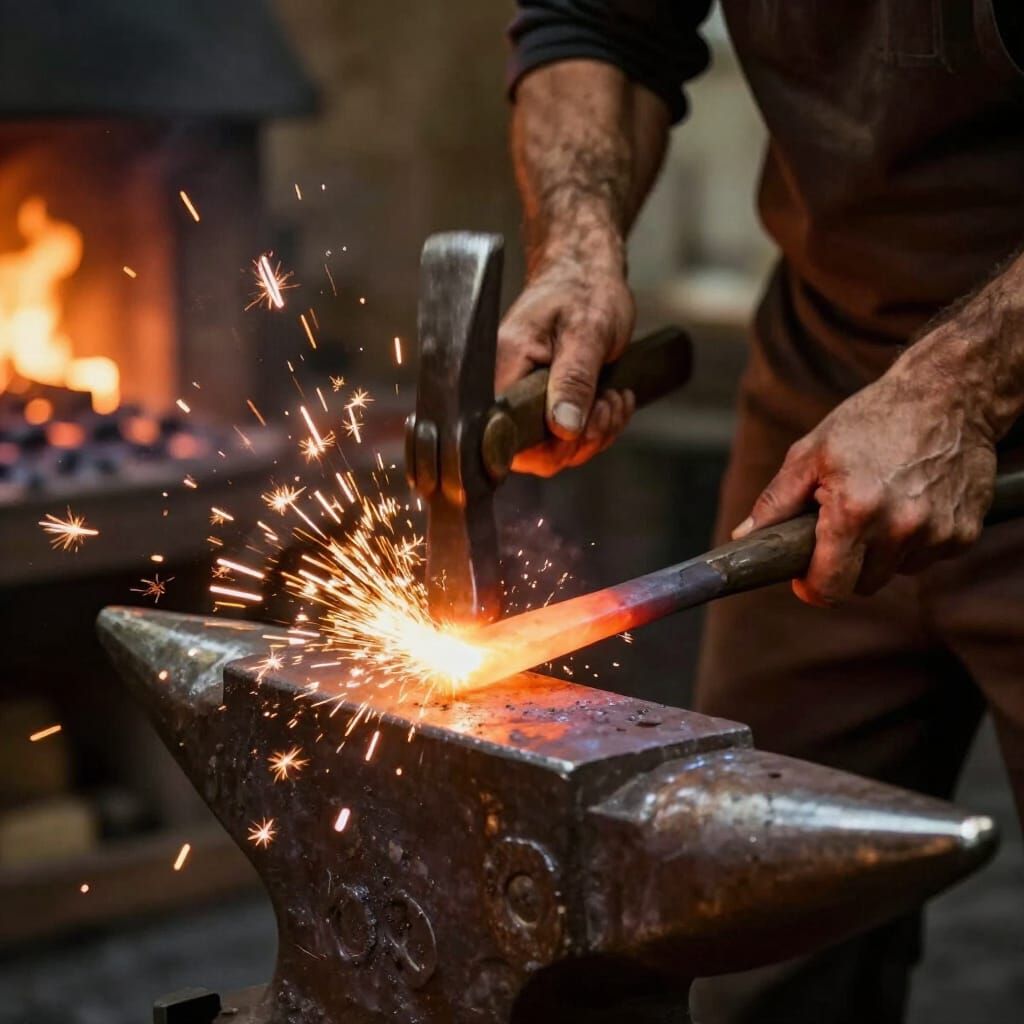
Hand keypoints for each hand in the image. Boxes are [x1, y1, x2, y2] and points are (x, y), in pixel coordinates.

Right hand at [496, 253, 635, 475]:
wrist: (585, 274)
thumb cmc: (583, 291)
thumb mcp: (587, 333)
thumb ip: (573, 380)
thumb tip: (563, 427)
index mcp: (503, 370)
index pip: (506, 437)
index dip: (547, 445)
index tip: (583, 419)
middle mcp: (506, 393)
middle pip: (536, 454)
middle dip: (582, 439)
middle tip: (607, 402)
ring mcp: (526, 403)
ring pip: (559, 451)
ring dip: (597, 431)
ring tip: (613, 396)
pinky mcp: (544, 406)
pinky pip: (571, 440)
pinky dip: (599, 426)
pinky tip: (612, 398)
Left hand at [733, 353, 997, 605]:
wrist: (947, 394)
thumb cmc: (871, 420)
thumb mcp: (810, 452)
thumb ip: (775, 502)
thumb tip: (744, 538)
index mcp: (855, 510)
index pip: (829, 586)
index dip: (812, 587)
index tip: (805, 578)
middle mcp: (900, 528)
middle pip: (862, 585)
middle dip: (845, 565)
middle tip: (841, 526)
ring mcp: (937, 533)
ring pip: (895, 572)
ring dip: (882, 552)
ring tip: (880, 503)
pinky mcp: (964, 532)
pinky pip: (927, 557)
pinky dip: (914, 540)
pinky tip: (912, 501)